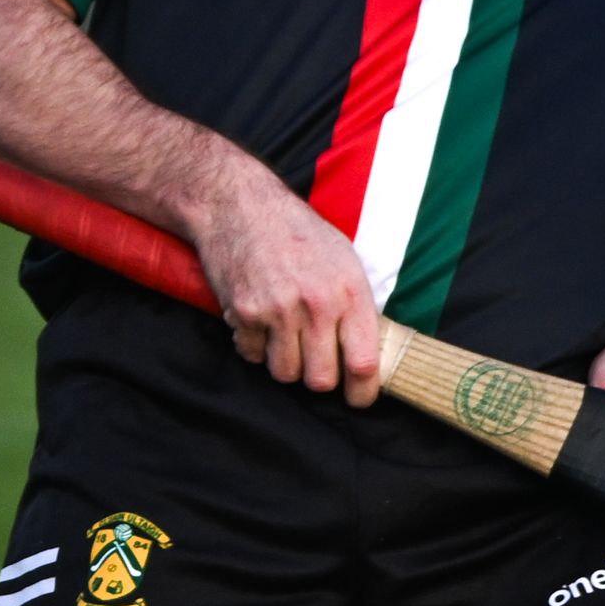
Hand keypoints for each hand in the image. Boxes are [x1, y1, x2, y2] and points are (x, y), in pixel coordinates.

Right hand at [191, 161, 387, 404]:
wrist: (240, 206)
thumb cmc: (296, 232)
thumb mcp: (343, 260)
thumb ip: (354, 305)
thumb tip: (364, 351)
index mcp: (350, 291)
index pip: (364, 362)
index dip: (362, 392)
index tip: (358, 399)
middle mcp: (316, 304)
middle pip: (320, 379)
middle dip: (316, 378)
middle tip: (312, 363)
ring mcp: (278, 310)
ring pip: (284, 372)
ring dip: (283, 362)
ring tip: (282, 337)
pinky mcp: (243, 312)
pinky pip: (251, 354)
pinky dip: (253, 346)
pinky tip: (257, 321)